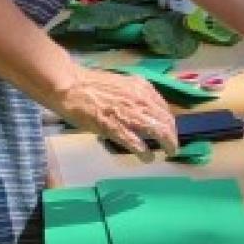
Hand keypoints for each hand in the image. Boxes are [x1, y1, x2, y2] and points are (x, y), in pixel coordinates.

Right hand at [50, 67, 179, 155]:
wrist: (71, 85)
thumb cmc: (92, 85)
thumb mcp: (122, 85)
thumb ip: (135, 96)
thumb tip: (144, 110)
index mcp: (142, 87)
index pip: (164, 108)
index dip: (169, 122)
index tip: (169, 130)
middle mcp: (141, 99)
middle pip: (166, 121)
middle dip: (172, 136)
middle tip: (172, 146)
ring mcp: (129, 114)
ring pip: (159, 131)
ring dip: (167, 144)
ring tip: (169, 153)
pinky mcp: (116, 127)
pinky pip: (137, 143)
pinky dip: (145, 152)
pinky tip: (147, 158)